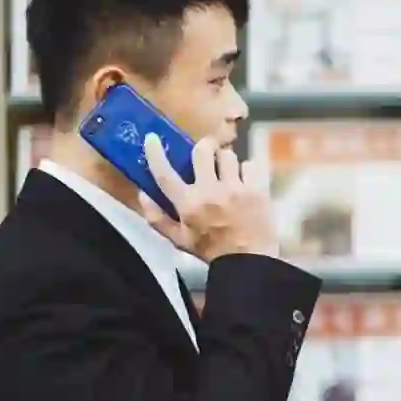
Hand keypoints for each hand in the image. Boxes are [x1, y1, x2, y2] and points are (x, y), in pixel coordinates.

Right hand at [140, 133, 278, 261]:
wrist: (248, 261)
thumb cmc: (210, 250)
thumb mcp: (179, 240)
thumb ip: (158, 218)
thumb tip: (142, 194)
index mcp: (188, 204)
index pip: (165, 173)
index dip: (156, 153)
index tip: (153, 138)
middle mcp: (210, 192)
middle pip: (202, 151)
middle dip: (203, 149)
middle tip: (206, 155)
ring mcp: (236, 189)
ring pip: (228, 156)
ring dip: (226, 162)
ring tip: (228, 173)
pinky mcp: (257, 190)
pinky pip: (251, 165)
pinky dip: (248, 171)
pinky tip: (246, 182)